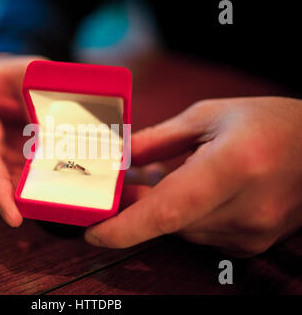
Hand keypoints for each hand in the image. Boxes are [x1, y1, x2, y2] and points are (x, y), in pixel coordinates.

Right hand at [0, 54, 45, 226]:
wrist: (4, 84)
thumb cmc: (12, 75)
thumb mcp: (26, 72)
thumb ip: (36, 94)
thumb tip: (55, 127)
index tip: (14, 217)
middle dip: (14, 198)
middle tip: (47, 211)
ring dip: (22, 198)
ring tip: (51, 204)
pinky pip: (9, 187)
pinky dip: (27, 193)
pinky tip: (47, 196)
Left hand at [85, 97, 301, 256]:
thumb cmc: (267, 122)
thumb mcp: (208, 116)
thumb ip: (158, 140)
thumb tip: (119, 158)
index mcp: (233, 166)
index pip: (168, 210)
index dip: (124, 227)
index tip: (92, 232)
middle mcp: (246, 208)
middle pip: (168, 222)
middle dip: (134, 210)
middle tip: (117, 190)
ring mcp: (252, 232)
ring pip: (181, 231)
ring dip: (161, 212)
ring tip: (157, 182)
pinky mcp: (252, 243)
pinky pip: (200, 236)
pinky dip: (185, 218)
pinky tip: (191, 194)